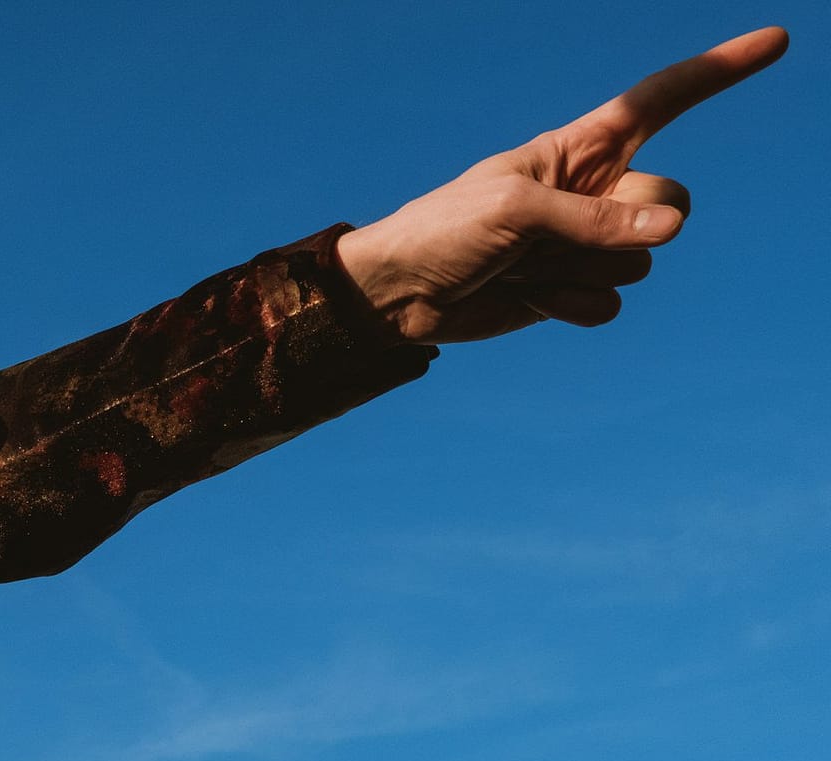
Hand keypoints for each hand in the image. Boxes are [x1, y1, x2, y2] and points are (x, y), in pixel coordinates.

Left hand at [336, 27, 787, 344]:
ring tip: (520, 267)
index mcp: (579, 150)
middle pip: (667, 203)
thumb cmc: (445, 231)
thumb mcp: (515, 213)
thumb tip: (670, 234)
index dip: (717, 71)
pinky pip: (612, 302)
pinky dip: (572, 305)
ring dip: (579, 271)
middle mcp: (594, 193)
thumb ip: (595, 221)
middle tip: (549, 236)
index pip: (661, 102)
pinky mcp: (573, 291)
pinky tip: (527, 298)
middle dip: (623, 225)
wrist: (400, 294)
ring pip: (640, 260)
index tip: (775, 40)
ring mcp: (587, 244)